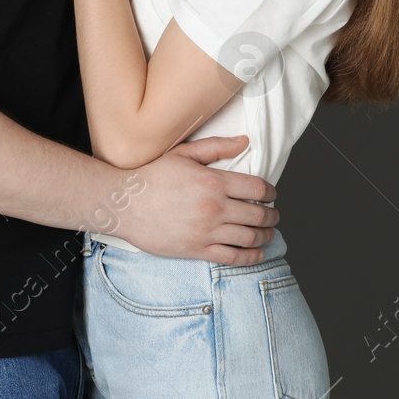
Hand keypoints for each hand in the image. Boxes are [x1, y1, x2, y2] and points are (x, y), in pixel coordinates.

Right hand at [114, 135, 279, 264]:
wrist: (125, 204)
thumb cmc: (152, 176)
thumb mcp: (183, 153)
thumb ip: (216, 147)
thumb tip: (245, 141)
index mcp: (213, 182)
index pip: (257, 188)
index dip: (271, 192)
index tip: (272, 194)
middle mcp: (215, 208)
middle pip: (259, 215)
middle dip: (272, 215)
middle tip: (274, 215)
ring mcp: (207, 232)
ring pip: (250, 237)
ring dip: (266, 235)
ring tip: (268, 233)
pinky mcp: (197, 250)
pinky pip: (233, 257)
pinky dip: (251, 256)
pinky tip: (257, 252)